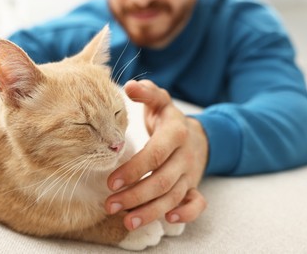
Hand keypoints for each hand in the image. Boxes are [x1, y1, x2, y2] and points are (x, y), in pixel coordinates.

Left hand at [105, 80, 207, 230]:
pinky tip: (166, 221)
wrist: (194, 134)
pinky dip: (185, 215)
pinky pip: (196, 204)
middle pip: (162, 181)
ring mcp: (191, 173)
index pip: (155, 155)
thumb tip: (130, 86)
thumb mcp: (159, 101)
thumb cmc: (167, 119)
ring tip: (127, 221)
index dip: (134, 170)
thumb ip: (146, 93)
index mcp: (176, 133)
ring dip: (150, 211)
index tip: (111, 182)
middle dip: (135, 196)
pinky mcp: (194, 186)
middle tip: (110, 205)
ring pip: (173, 197)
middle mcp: (185, 156)